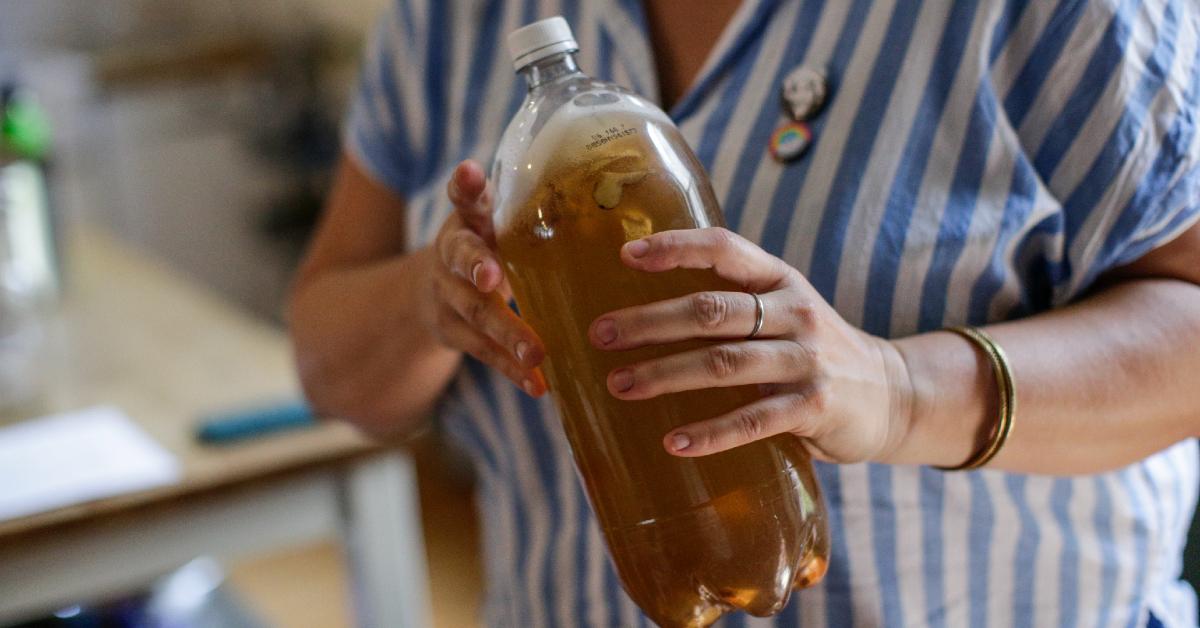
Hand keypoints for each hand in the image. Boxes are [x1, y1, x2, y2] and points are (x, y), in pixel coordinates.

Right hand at [425, 160, 545, 395]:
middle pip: (460, 256)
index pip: (463, 195)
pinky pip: (483, 351)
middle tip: (492, 278)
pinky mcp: (453, 332)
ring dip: (505, 332)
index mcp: (471, 218)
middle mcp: (451, 251)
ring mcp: (448, 294)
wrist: (432, 293)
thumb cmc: (493, 248)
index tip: (470, 173)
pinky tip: (538, 384)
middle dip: (476, 265)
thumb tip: (618, 196)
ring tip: (535, 353)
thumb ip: (538, 210)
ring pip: (474, 312)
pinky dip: (511, 369)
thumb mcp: (504, 223)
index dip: (464, 185)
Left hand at [588, 227, 913, 462]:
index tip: (626, 256)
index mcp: (779, 279)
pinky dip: (711, 433)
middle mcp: (794, 312)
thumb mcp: (783, 312)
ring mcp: (806, 359)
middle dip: (649, 322)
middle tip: (601, 334)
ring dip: (665, 374)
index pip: (724, 248)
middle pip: (710, 311)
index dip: (676, 247)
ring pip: (723, 363)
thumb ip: (732, 306)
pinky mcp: (816, 406)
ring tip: (620, 385)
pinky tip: (674, 442)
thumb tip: (642, 310)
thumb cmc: (813, 352)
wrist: (893, 394)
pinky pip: (754, 420)